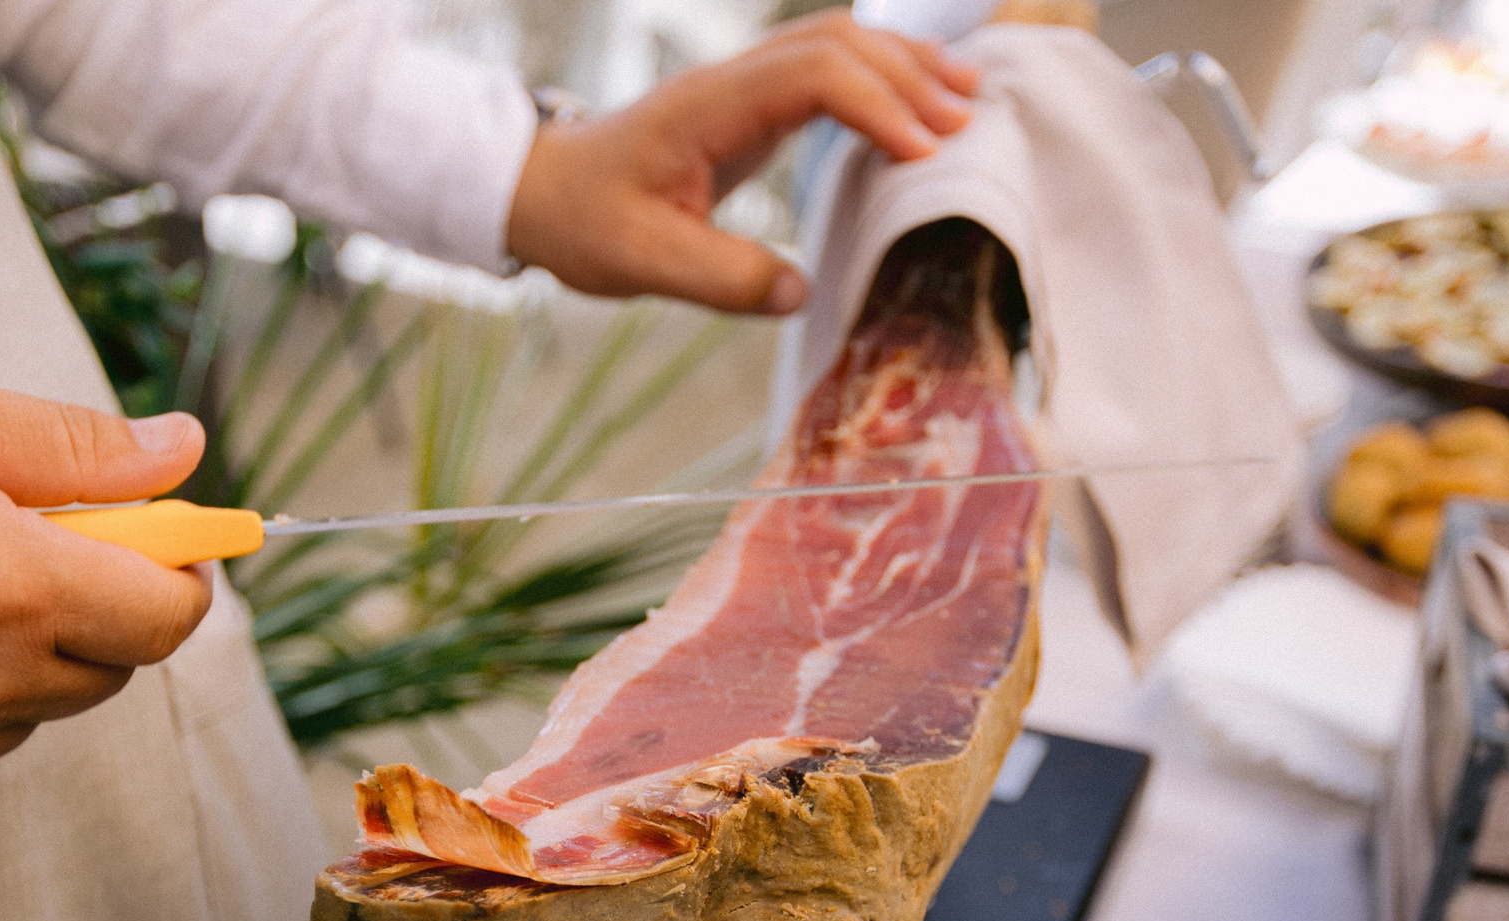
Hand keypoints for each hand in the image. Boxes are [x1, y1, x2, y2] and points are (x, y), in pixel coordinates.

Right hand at [0, 362, 209, 822]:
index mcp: (12, 588)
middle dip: (92, 608)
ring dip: (15, 659)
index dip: (178, 574)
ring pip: (32, 713)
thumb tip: (186, 451)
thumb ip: (74, 446)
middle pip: (109, 669)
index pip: (169, 617)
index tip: (157, 542)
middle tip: (16, 544)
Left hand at [505, 14, 980, 314]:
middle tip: (965, 125)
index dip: (874, 105)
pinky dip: (877, 78)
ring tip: (966, 96)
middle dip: (907, 76)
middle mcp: (729, 81)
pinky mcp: (748, 104)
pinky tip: (914, 104)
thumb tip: (798, 290)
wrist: (543, 192)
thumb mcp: (642, 263)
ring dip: (901, 66)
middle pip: (836, 43)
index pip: (811, 74)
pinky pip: (823, 69)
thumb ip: (720, 277)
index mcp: (706, 108)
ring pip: (834, 44)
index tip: (920, 153)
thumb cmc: (585, 223)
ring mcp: (740, 86)